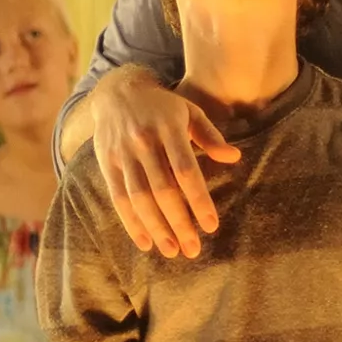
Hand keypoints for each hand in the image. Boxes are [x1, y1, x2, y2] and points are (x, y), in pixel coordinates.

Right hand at [91, 67, 240, 258]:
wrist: (117, 91)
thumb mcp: (189, 111)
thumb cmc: (163, 106)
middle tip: (193, 249)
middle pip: (162, 189)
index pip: (186, 170)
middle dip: (178, 222)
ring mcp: (123, 153)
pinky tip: (145, 241)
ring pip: (139, 198)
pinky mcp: (107, 163)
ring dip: (155, 228)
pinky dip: (131, 222)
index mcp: (169, 128)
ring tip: (171, 251)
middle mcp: (144, 141)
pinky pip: (118, 197)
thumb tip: (234, 157)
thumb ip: (210, 136)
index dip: (198, 200)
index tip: (211, 226)